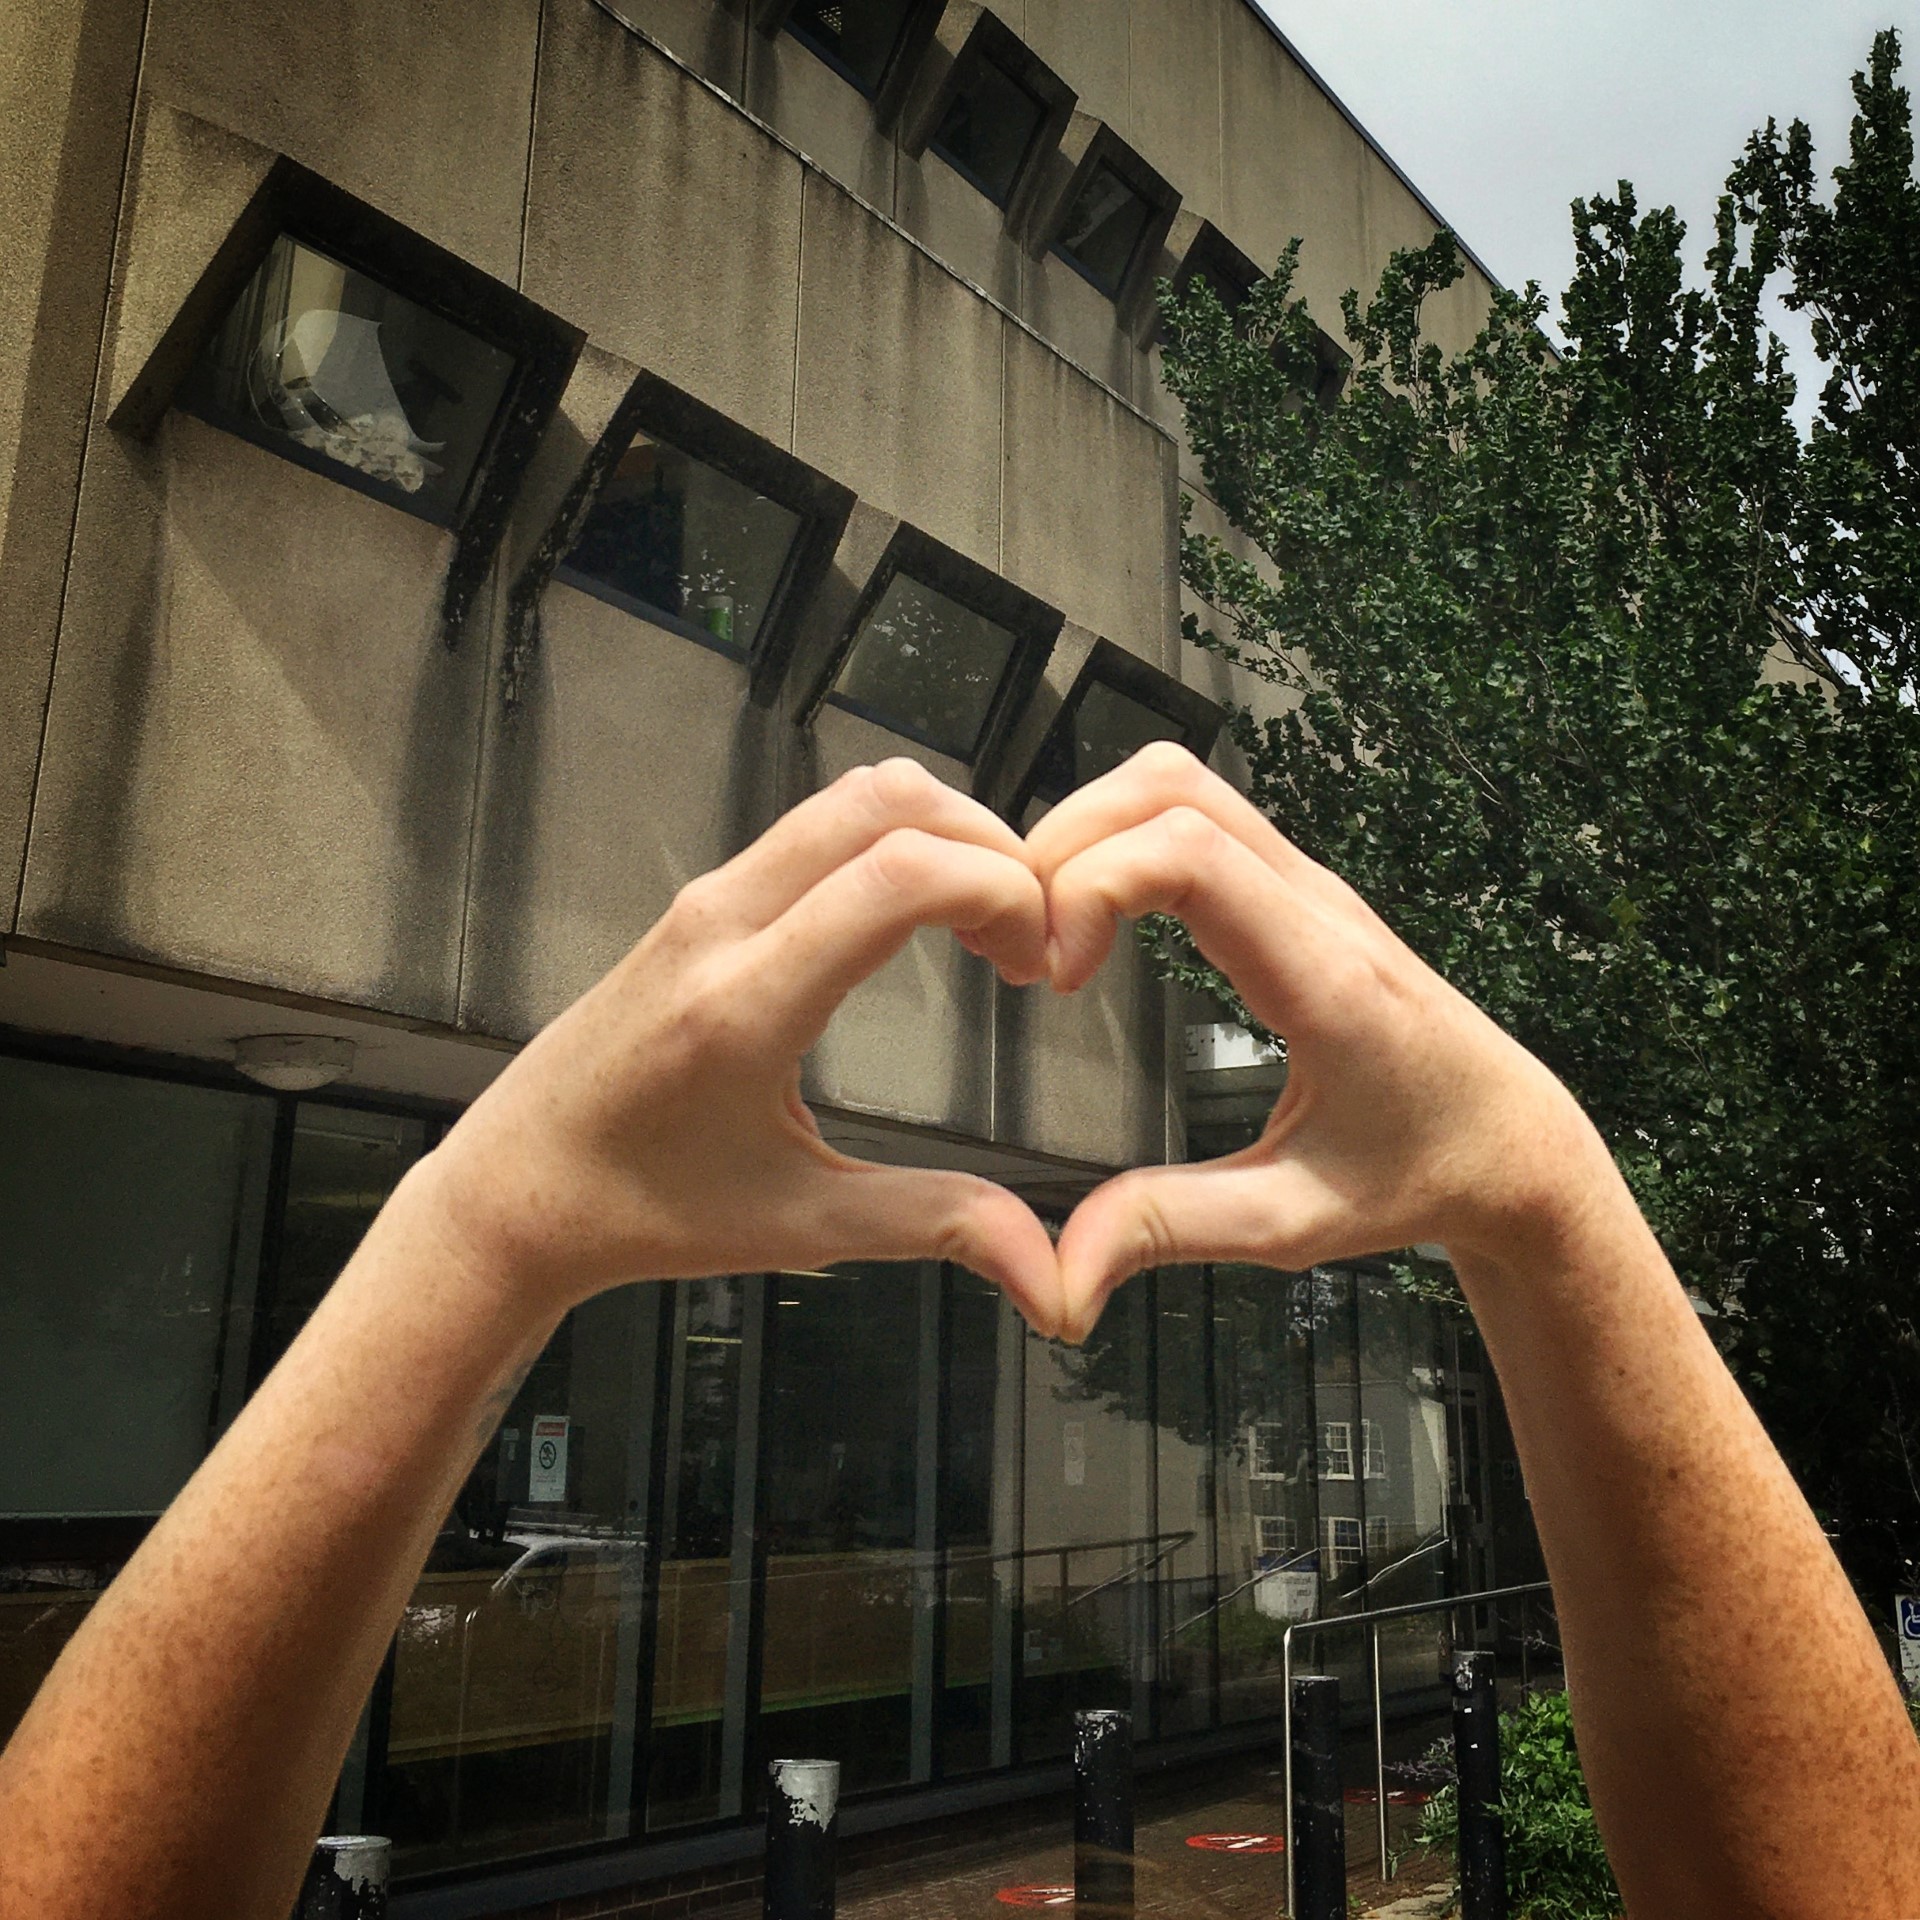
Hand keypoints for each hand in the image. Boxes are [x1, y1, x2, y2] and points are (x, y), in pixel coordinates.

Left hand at [415, 760, 1065, 1334]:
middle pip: (884, 803)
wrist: (517, 1189)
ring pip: (852, 798)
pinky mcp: (705, 903)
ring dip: (945, 836)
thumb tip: (1046, 1270)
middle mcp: (720, 928)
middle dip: (991, 845)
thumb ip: (936, 1225)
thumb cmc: (636, 1208)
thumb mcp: (801, 1224)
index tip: (1038, 952)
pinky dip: (898, 844)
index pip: (895, 877)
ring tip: (989, 924)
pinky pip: (818, 826)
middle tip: (1031, 930)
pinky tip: (927, 919)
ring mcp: (707, 903)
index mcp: (743, 1006)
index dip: (999, 889)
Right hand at [1027, 743, 1616, 1338]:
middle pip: (1168, 788)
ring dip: (1090, 831)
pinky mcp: (1294, 887)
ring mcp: (1309, 884)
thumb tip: (1063, 1270)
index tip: (1050, 976)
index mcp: (1322, 979)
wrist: (1511, 1141)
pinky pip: (1196, 813)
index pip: (1188, 855)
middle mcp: (1317, 907)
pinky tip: (1095, 919)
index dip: (1088, 888)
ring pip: (1180, 782)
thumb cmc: (1422, 1173)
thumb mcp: (1292, 1223)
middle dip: (1065, 845)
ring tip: (1049, 926)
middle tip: (1025, 943)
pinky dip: (1123, 839)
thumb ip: (1172, 1230)